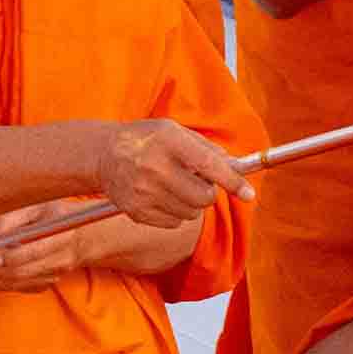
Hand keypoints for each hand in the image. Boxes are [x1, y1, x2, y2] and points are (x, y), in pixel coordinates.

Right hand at [77, 117, 246, 229]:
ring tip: (176, 186)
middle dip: (207, 192)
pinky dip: (175, 213)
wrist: (104, 155)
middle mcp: (156, 167)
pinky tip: (162, 196)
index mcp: (169, 141)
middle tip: (198, 182)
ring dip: (191, 203)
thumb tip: (234, 167)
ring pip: (191, 213)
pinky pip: (174, 222)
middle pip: (203, 197)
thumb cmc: (145, 139)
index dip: (231, 181)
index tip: (248, 194)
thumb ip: (206, 148)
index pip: (208, 165)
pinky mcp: (137, 211)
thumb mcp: (174, 130)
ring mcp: (144, 192)